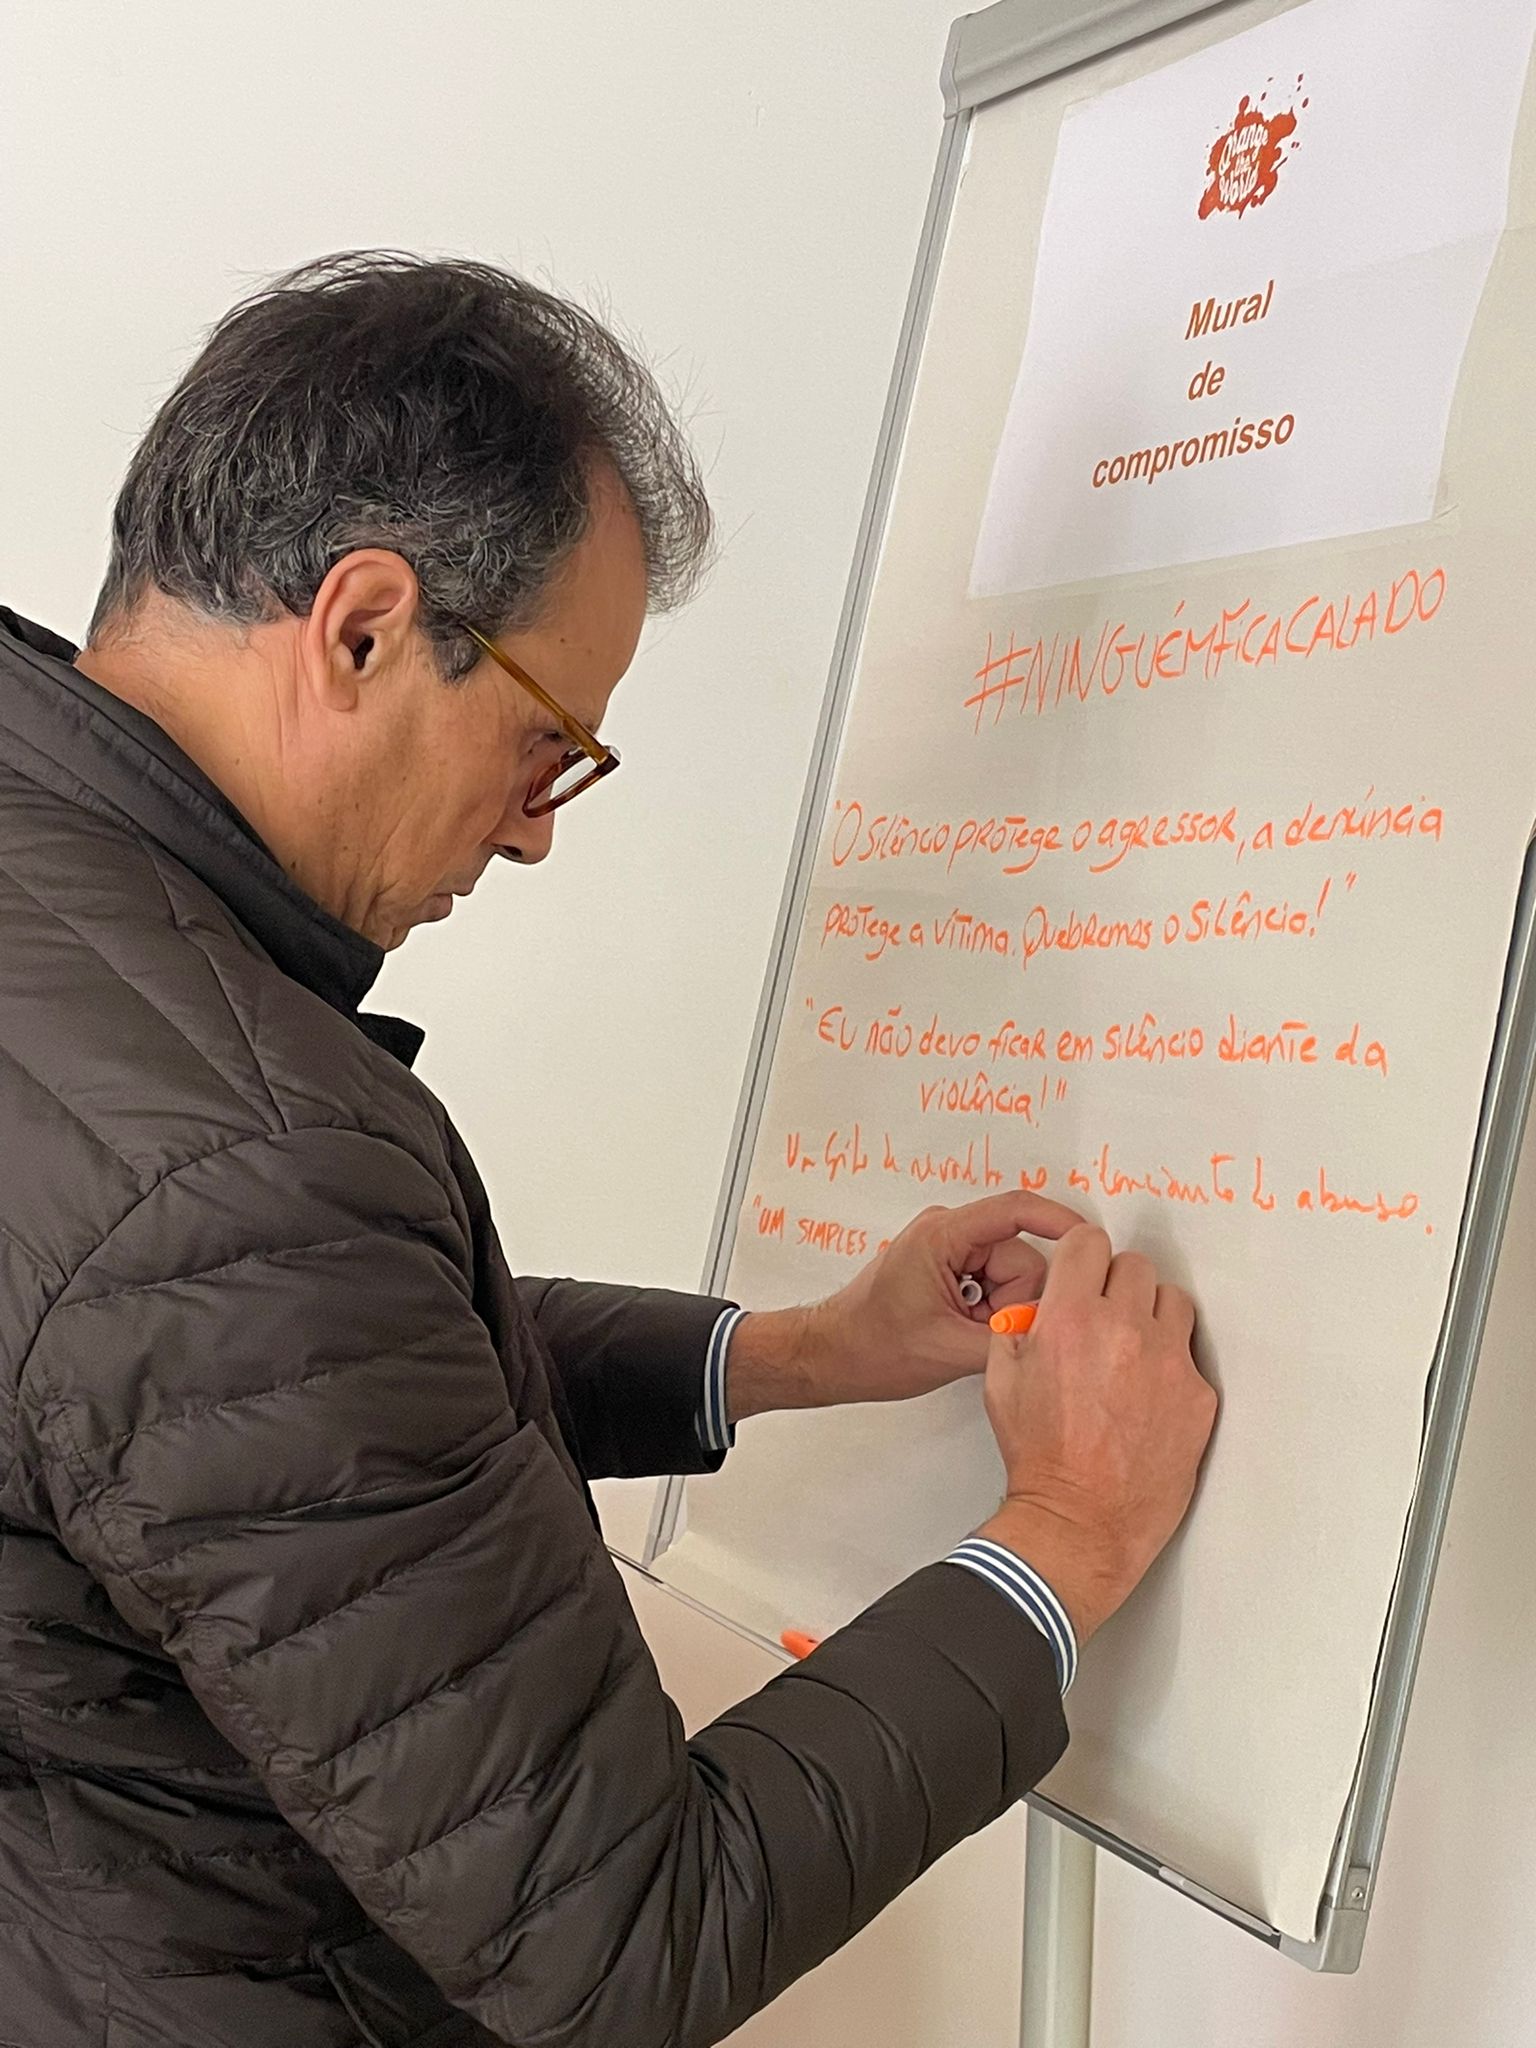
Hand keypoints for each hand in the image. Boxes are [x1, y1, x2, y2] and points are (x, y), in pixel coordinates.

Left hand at [726, 1191, 1085, 1419]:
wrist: (830, 1357)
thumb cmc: (869, 1347)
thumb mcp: (950, 1350)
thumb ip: (1011, 1337)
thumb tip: (1057, 1333)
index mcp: (942, 1236)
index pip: (1015, 1211)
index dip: (1059, 1224)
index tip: (1091, 1241)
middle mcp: (947, 1233)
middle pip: (1021, 1257)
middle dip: (1014, 1301)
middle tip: (980, 1332)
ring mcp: (948, 1250)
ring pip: (1011, 1276)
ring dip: (999, 1311)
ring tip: (963, 1335)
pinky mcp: (949, 1269)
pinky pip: (994, 1285)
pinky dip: (989, 1312)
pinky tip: (964, 1332)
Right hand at [977, 1226, 1216, 1642]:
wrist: (1080, 1519)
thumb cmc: (1038, 1455)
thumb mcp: (1000, 1380)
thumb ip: (1018, 1327)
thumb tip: (1041, 1305)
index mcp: (1069, 1318)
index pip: (1089, 1242)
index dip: (1082, 1257)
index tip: (1084, 1272)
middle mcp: (1123, 1328)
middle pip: (1134, 1266)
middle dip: (1116, 1286)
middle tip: (1105, 1318)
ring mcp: (1168, 1361)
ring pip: (1172, 1301)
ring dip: (1152, 1316)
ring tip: (1134, 1351)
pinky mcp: (1198, 1394)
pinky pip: (1189, 1355)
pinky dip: (1171, 1366)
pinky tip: (1149, 1396)